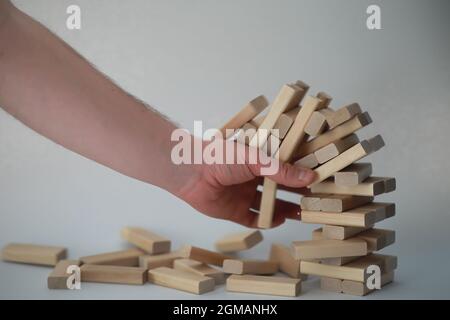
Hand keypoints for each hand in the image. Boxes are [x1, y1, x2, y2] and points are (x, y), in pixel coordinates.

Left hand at [178, 139, 314, 227]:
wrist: (191, 171)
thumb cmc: (221, 156)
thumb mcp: (256, 160)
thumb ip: (282, 170)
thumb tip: (309, 176)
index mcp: (257, 161)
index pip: (285, 168)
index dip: (301, 173)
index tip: (319, 178)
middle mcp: (251, 178)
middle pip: (280, 188)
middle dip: (297, 194)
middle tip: (315, 199)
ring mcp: (243, 195)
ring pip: (269, 205)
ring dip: (286, 209)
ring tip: (303, 212)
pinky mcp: (234, 211)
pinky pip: (254, 218)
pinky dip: (267, 220)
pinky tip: (280, 219)